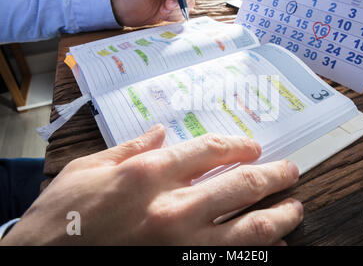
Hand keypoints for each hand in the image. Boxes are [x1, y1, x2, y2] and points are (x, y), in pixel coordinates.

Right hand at [1, 124, 302, 244]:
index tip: (252, 147)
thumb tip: (161, 132)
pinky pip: (234, 260)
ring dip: (280, 216)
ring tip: (295, 208)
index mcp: (148, 174)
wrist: (43, 264)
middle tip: (290, 171)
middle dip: (273, 176)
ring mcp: (183, 245)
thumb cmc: (61, 218)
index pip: (210, 150)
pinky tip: (272, 246)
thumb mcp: (87, 169)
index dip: (238, 145)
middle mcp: (173, 207)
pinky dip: (259, 252)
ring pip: (250, 228)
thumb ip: (130, 147)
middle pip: (242, 185)